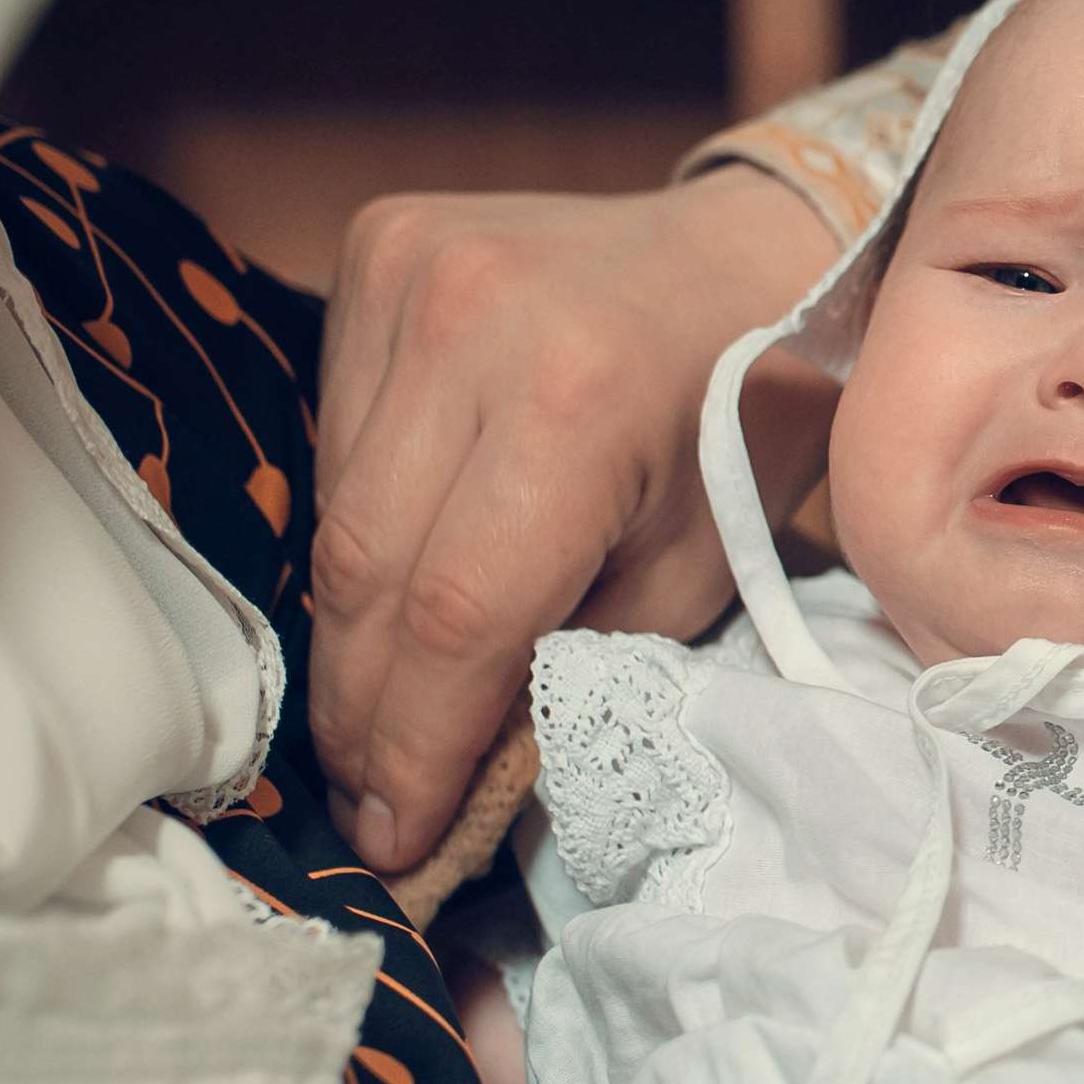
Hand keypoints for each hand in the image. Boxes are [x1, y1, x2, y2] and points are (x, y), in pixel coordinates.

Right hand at [312, 164, 841, 874]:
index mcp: (579, 405)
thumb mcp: (691, 569)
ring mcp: (415, 272)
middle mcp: (478, 324)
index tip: (396, 837)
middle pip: (370, 568)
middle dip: (364, 710)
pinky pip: (336, 432)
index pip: (457, 613)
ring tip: (381, 710)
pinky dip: (362, 525)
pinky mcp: (378, 246)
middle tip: (367, 801)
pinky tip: (400, 572)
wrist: (747, 250)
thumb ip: (575, 662)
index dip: (416, 742)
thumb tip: (461, 776)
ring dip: (353, 630)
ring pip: (337, 507)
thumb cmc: (743, 421)